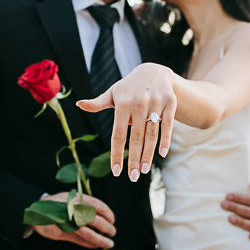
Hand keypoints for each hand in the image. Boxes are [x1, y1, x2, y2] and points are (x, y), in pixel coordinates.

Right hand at [26, 191, 116, 249]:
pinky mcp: (62, 233)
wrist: (36, 211)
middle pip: (95, 220)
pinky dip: (90, 244)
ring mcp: (68, 222)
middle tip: (113, 232)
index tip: (112, 219)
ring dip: (101, 240)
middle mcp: (73, 210)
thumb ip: (83, 204)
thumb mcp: (70, 198)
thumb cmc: (57, 204)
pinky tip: (96, 245)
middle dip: (107, 228)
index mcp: (77, 198)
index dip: (108, 213)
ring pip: (88, 233)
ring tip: (109, 243)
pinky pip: (80, 240)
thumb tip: (101, 215)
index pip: (98, 205)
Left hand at [77, 63, 176, 180]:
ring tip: (145, 170)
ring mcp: (156, 102)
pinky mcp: (170, 102)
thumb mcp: (113, 93)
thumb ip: (98, 103)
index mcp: (122, 102)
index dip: (117, 154)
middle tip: (133, 177)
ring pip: (152, 134)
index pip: (118, 134)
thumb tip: (79, 104)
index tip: (116, 172)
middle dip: (135, 160)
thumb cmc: (129, 87)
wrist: (154, 71)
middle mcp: (139, 103)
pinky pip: (167, 125)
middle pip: (136, 137)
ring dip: (149, 154)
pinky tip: (162, 154)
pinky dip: (165, 140)